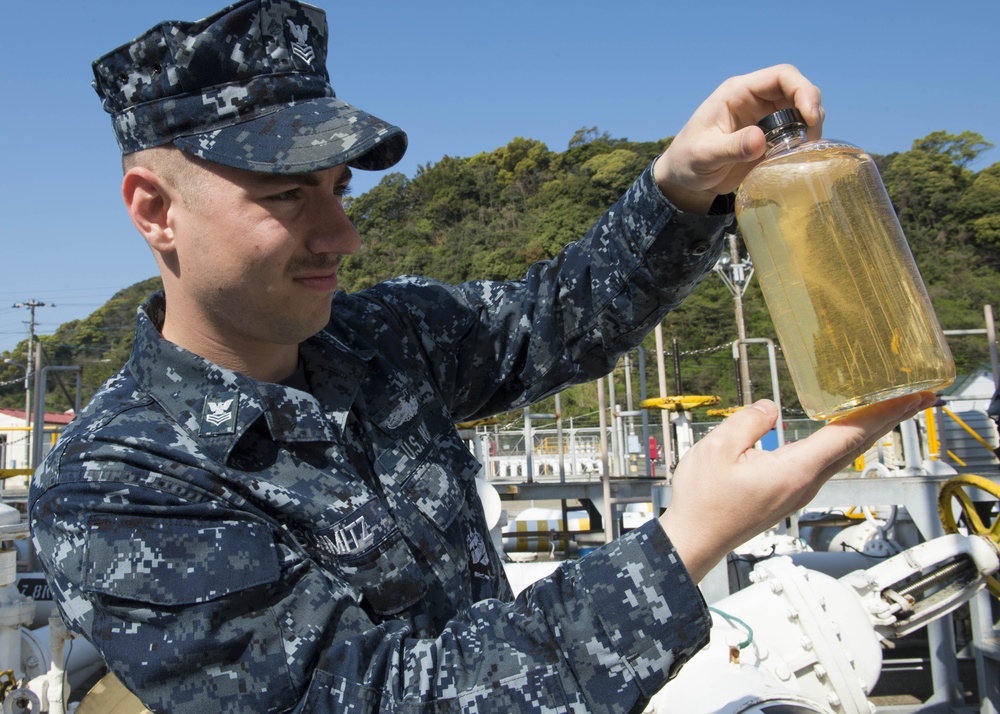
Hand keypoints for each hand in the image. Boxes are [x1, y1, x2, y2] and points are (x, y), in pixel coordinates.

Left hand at [652, 64, 824, 212]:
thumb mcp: (703, 155)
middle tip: (812, 139)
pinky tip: (797, 158)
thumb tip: (759, 140)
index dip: (802, 90)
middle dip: (811, 109)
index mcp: (738, 93)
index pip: (781, 76)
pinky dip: (803, 142)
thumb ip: (730, 147)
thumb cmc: (687, 161)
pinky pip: (795, 133)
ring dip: (810, 127)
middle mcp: (755, 100)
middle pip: (797, 91)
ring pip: (800, 111)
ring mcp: (764, 118)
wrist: (682, 178)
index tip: (810, 116)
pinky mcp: (769, 137)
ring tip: (803, 150)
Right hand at [659, 392, 936, 582]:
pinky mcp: (788, 494)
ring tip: (887, 409)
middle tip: (919, 397)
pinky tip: (843, 433)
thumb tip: (772, 408)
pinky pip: (825, 462)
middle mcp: (805, 483)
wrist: (693, 540)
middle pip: (856, 445)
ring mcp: (799, 492)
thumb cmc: (703, 502)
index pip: (849, 434)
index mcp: (795, 470)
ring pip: (843, 455)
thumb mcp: (718, 448)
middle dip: (890, 419)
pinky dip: (844, 442)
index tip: (912, 396)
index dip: (884, 412)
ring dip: (868, 429)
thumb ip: (750, 421)